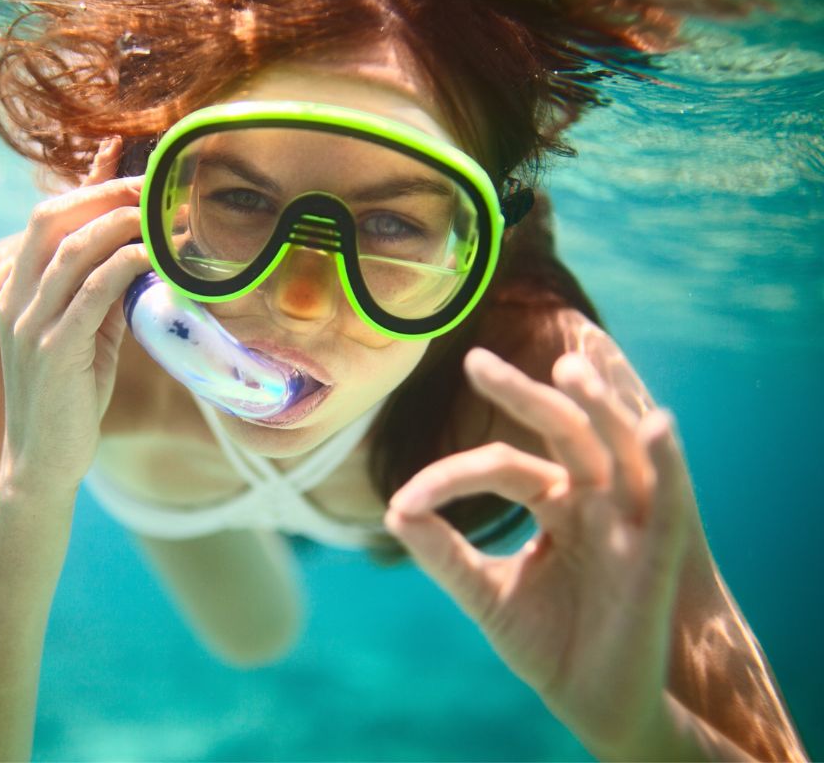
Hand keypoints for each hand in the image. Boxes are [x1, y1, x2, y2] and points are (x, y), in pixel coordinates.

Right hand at [0, 138, 150, 492]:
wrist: (42, 464)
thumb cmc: (68, 401)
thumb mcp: (86, 338)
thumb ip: (103, 298)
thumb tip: (141, 258)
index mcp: (17, 292)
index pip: (47, 221)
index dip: (90, 192)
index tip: (137, 181)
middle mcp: (15, 300)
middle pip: (52, 220)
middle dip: (105, 195)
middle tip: (154, 189)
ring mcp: (30, 325)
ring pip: (72, 250)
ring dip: (122, 224)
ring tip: (161, 216)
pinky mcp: (53, 352)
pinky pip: (91, 294)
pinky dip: (123, 266)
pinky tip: (152, 257)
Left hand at [384, 347, 695, 756]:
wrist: (590, 702)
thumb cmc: (547, 644)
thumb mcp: (486, 594)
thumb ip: (445, 552)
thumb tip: (394, 509)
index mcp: (556, 502)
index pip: (503, 465)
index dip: (452, 476)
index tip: (404, 503)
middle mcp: (594, 500)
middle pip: (563, 430)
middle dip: (524, 394)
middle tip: (476, 363)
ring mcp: (629, 521)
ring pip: (619, 447)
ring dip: (601, 406)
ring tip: (572, 368)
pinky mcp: (659, 554)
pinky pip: (671, 499)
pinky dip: (668, 462)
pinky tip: (657, 424)